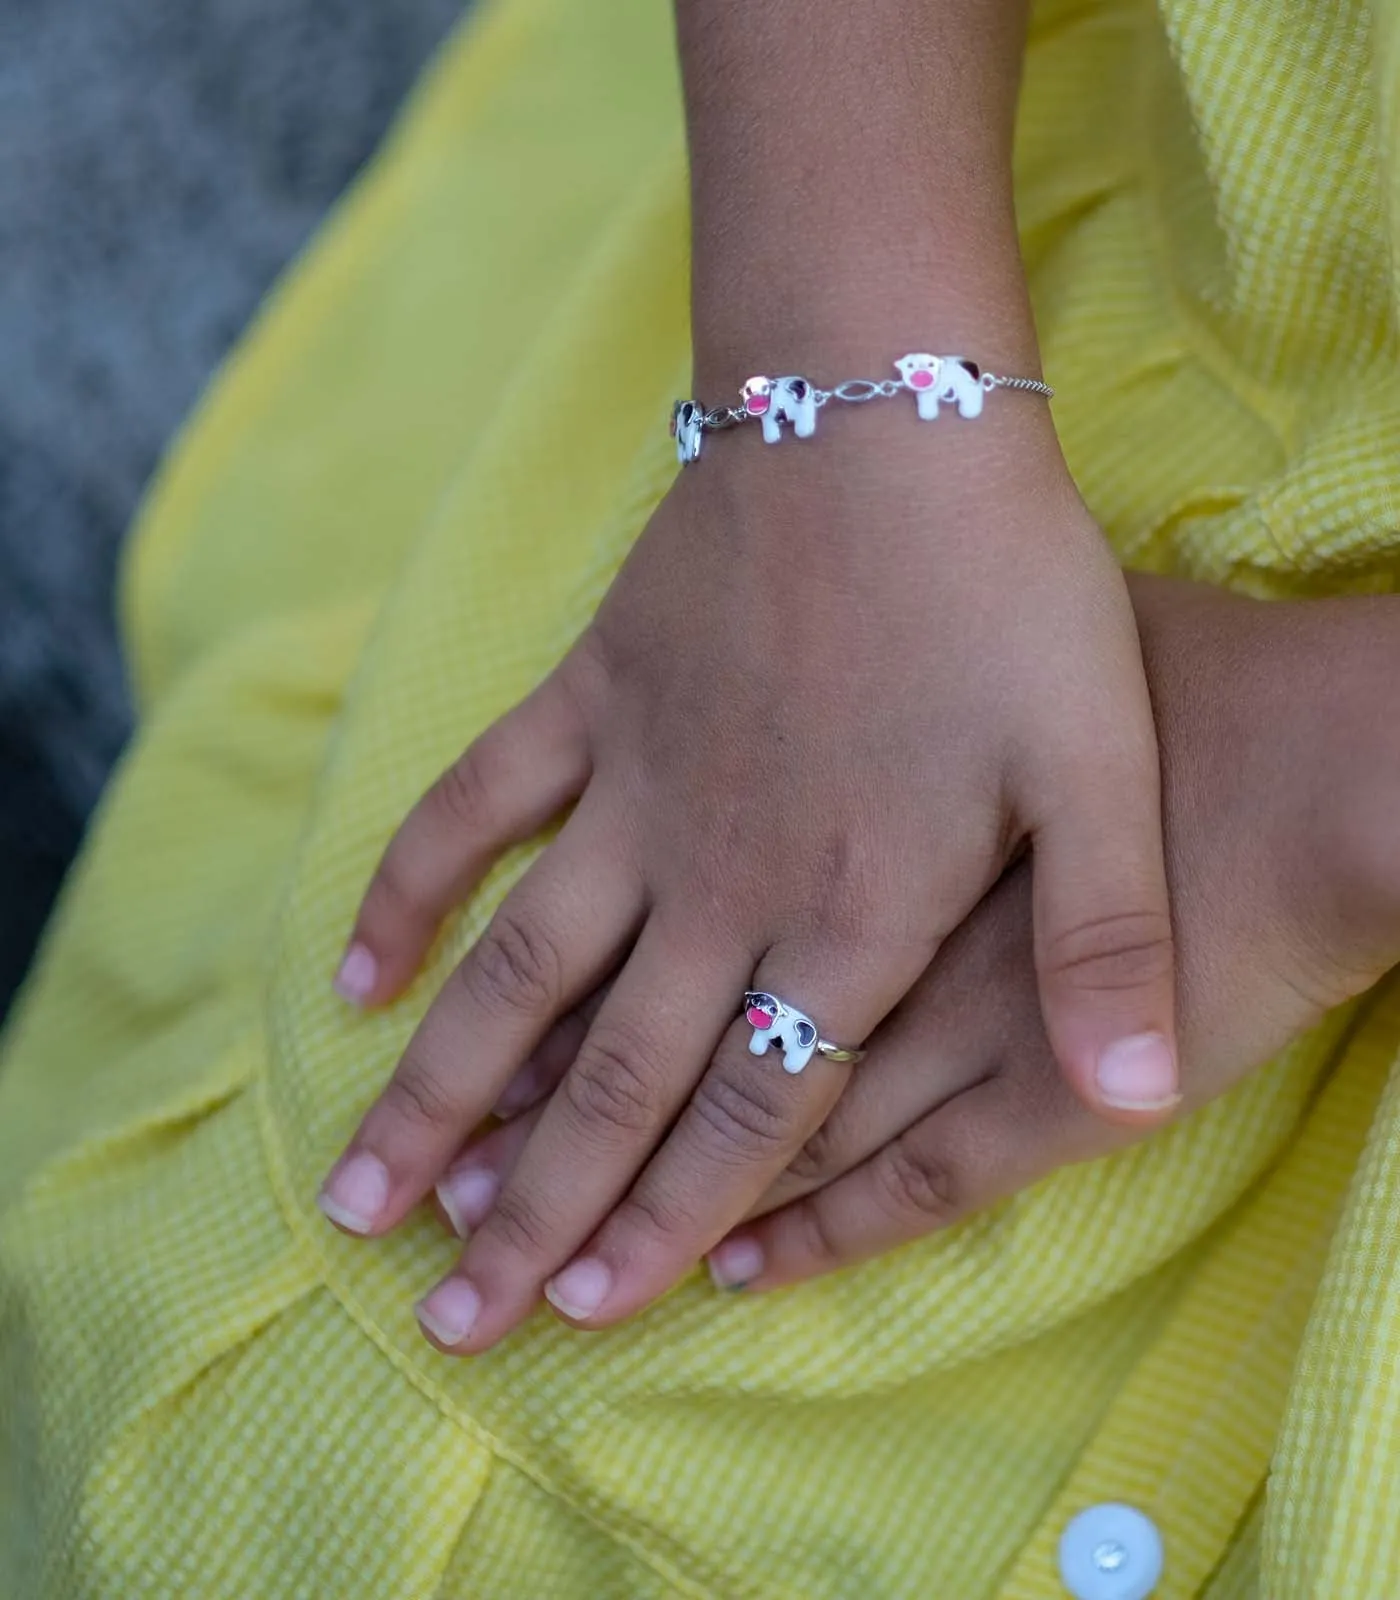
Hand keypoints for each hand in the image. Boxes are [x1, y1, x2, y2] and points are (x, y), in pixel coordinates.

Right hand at [440, 577, 1399, 1292]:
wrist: (887, 416)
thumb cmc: (1007, 590)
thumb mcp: (1100, 767)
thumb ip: (1107, 941)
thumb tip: (1137, 1099)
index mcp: (845, 910)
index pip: (742, 1109)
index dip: (666, 1218)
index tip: (580, 1311)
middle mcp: (721, 877)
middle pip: (611, 1074)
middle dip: (531, 1207)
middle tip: (447, 1318)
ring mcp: (636, 789)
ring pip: (520, 973)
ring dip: (441, 1091)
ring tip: (365, 1197)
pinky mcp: (587, 697)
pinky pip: (474, 806)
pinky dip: (407, 889)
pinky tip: (351, 975)